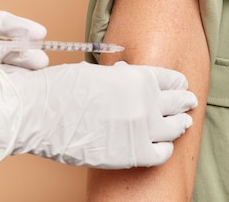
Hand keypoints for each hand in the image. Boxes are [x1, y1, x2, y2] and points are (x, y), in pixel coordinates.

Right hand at [0, 61, 197, 167]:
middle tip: (189, 102)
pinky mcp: (133, 154)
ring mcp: (142, 128)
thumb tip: (127, 76)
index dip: (177, 82)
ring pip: (175, 127)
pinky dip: (166, 149)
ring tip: (183, 123)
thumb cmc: (60, 90)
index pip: (169, 78)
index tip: (180, 85)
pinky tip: (164, 146)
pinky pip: (162, 153)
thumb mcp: (97, 74)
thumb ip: (120, 78)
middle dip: (184, 101)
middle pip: (177, 101)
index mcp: (137, 77)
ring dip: (180, 124)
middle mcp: (145, 101)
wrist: (39, 115)